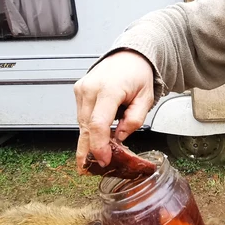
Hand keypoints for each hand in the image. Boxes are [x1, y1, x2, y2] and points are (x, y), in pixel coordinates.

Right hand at [74, 50, 154, 173]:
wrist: (128, 55)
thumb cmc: (138, 74)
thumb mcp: (146, 97)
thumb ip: (134, 119)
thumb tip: (120, 137)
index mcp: (109, 89)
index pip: (98, 124)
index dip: (99, 146)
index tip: (104, 159)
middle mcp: (90, 88)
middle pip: (86, 127)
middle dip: (89, 149)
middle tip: (90, 168)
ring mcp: (82, 89)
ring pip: (82, 123)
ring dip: (89, 139)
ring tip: (98, 154)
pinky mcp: (78, 90)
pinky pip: (82, 115)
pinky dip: (89, 127)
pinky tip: (96, 136)